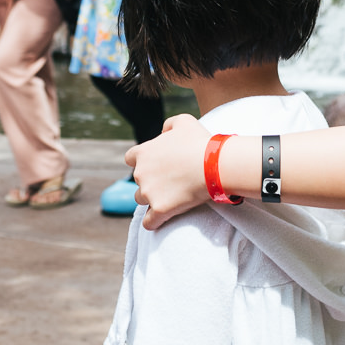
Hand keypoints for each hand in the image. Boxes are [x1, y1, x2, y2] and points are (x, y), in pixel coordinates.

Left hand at [123, 113, 212, 228]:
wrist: (213, 165)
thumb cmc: (200, 142)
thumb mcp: (184, 121)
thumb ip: (169, 125)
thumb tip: (164, 133)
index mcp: (143, 152)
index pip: (130, 158)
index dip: (142, 162)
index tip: (156, 165)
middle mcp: (141, 173)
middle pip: (138, 180)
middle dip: (150, 181)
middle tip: (170, 181)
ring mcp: (148, 192)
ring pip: (141, 200)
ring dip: (152, 199)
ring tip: (170, 198)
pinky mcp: (159, 209)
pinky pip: (149, 222)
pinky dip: (153, 222)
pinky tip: (161, 220)